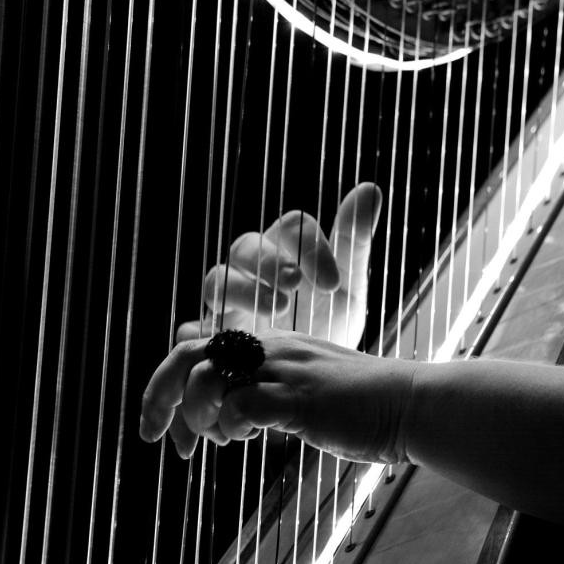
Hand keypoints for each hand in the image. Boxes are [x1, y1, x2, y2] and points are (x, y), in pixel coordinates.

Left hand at [139, 329, 417, 462]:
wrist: (411, 404)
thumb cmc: (363, 405)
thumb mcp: (304, 392)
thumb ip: (268, 394)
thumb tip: (234, 417)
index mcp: (269, 345)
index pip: (199, 347)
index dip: (173, 385)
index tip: (171, 428)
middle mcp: (270, 349)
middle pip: (188, 352)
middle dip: (159, 393)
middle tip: (153, 432)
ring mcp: (285, 370)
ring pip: (208, 376)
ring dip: (197, 414)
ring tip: (217, 438)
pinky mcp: (301, 397)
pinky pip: (242, 405)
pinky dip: (232, 426)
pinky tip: (248, 438)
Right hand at [176, 183, 381, 348]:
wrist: (313, 374)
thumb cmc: (326, 319)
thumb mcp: (348, 286)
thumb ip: (354, 241)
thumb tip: (370, 189)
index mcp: (285, 247)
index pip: (292, 228)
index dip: (310, 248)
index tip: (333, 282)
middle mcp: (251, 268)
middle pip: (246, 246)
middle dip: (269, 262)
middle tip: (293, 283)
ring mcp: (228, 300)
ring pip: (217, 280)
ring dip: (243, 290)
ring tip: (275, 309)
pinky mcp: (213, 333)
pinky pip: (193, 328)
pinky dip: (196, 332)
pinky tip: (207, 338)